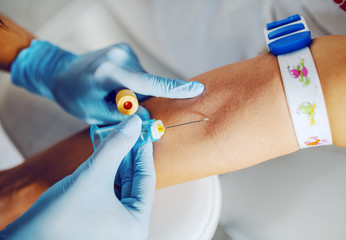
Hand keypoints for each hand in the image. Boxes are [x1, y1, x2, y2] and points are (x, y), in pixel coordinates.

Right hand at [1, 115, 155, 239]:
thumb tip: (135, 122)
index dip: (143, 150)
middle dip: (129, 154)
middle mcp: (129, 228)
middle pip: (134, 181)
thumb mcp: (92, 175)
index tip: (144, 129)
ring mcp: (114, 226)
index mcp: (136, 224)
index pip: (146, 178)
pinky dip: (107, 172)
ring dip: (117, 161)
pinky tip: (103, 154)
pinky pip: (110, 191)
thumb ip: (116, 147)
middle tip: (128, 130)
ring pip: (122, 185)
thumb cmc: (59, 217)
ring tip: (114, 137)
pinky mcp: (100, 221)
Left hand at [11, 40, 204, 123]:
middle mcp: (118, 57)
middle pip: (147, 85)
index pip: (147, 83)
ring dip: (135, 93)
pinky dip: (133, 84)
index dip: (173, 89)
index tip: (197, 89)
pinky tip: (116, 86)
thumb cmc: (77, 98)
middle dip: (141, 101)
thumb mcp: (96, 114)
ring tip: (113, 95)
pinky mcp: (124, 50)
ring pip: (143, 81)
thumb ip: (124, 117)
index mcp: (107, 74)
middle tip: (122, 108)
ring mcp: (122, 51)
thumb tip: (150, 119)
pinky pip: (138, 74)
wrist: (61, 73)